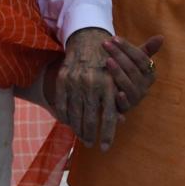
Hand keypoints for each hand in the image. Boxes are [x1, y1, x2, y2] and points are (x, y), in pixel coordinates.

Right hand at [56, 27, 115, 150]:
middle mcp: (92, 84)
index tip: (106, 147)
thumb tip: (122, 120)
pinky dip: (65, 116)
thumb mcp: (121, 73)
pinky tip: (68, 123)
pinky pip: (62, 104)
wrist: (88, 38)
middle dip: (90, 135)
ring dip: (77, 129)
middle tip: (90, 144)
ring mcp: (75, 82)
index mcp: (109, 84)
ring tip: (80, 137)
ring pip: (75, 114)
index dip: (108, 134)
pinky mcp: (63, 79)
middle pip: (90, 119)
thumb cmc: (109, 59)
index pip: (109, 116)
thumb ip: (121, 96)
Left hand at [102, 35, 163, 112]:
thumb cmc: (127, 72)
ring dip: (118, 72)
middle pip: (133, 69)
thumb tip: (161, 36)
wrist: (118, 93)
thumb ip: (148, 49)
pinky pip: (125, 105)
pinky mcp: (126, 108)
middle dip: (119, 55)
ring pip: (128, 84)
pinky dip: (122, 100)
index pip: (140, 58)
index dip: (127, 48)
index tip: (114, 38)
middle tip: (106, 44)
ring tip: (107, 60)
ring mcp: (136, 97)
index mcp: (150, 73)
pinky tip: (117, 93)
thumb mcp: (136, 60)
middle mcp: (145, 85)